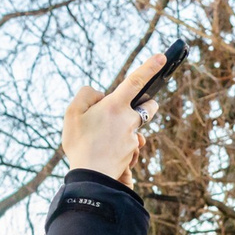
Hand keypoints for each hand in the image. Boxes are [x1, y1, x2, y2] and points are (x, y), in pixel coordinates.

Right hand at [62, 52, 164, 182]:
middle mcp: (129, 119)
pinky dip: (121, 145)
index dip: (150, 67)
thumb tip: (101, 96)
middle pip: (148, 107)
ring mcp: (133, 137)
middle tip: (128, 110)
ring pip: (135, 128)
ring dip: (125, 129)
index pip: (136, 81)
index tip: (162, 57)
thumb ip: (87, 95)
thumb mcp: (72, 113)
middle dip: (145, 104)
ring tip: (103, 139)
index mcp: (115, 105)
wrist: (91, 176)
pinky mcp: (133, 152)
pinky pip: (130, 144)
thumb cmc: (79, 142)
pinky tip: (106, 151)